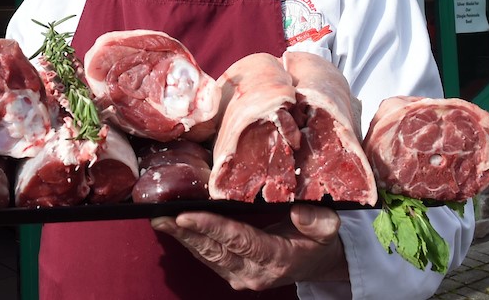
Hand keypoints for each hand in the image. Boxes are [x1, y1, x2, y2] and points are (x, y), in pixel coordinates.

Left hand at [150, 204, 347, 290]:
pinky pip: (208, 257)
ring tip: (160, 221)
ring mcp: (241, 275)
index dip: (211, 227)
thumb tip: (298, 213)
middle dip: (187, 233)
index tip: (186, 215)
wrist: (315, 262)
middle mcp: (254, 271)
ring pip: (207, 255)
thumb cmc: (318, 239)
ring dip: (183, 238)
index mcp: (276, 258)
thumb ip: (317, 221)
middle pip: (215, 250)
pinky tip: (174, 228)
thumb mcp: (327, 228)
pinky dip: (190, 241)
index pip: (238, 240)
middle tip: (162, 217)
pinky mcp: (233, 272)